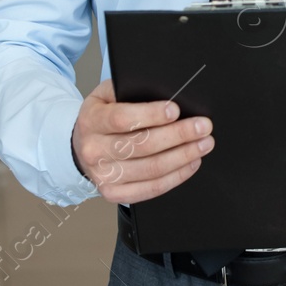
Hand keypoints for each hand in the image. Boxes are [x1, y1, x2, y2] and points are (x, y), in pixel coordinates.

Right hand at [71, 79, 213, 203]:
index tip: (176, 110)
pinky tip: (191, 163)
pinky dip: (176, 177)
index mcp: (92, 120)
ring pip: (151, 169)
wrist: (82, 146)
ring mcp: (104, 176)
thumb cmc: (103, 116)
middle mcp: (94, 150)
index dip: (151, 115)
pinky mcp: (114, 193)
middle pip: (142, 145)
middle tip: (203, 126)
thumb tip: (167, 93)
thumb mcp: (108, 95)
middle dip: (178, 135)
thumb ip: (131, 91)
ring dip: (183, 156)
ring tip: (204, 144)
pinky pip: (151, 188)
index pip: (122, 118)